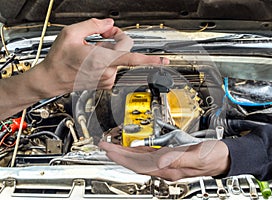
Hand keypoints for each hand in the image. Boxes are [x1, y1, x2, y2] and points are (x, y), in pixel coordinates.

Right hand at [39, 18, 168, 95]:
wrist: (51, 79)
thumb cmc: (59, 60)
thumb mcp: (71, 34)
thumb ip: (93, 25)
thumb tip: (110, 25)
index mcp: (100, 60)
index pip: (132, 58)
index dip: (150, 59)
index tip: (163, 60)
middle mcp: (107, 72)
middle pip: (123, 50)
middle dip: (114, 40)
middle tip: (98, 38)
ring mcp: (106, 79)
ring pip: (118, 58)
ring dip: (108, 51)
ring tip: (90, 52)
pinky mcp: (105, 82)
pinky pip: (112, 66)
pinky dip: (105, 60)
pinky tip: (92, 61)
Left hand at [99, 140, 229, 180]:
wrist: (224, 157)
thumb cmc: (214, 156)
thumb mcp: (197, 156)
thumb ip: (177, 158)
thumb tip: (158, 160)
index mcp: (169, 168)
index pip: (139, 164)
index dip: (122, 157)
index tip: (109, 149)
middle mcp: (166, 168)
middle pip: (136, 163)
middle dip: (118, 155)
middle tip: (105, 146)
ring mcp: (167, 164)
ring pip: (140, 160)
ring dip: (126, 153)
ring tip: (114, 146)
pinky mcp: (171, 158)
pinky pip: (149, 156)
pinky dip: (138, 152)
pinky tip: (134, 149)